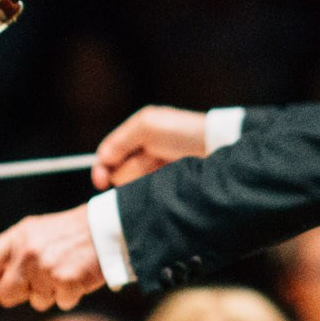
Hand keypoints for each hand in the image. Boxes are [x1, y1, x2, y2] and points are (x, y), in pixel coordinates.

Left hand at [0, 206, 106, 310]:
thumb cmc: (75, 233)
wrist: (109, 227)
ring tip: (67, 272)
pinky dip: (73, 296)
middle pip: (5, 294)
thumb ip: (19, 250)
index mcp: (19, 236)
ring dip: (52, 294)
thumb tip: (1, 279)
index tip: (4, 280)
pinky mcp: (65, 280)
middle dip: (22, 294)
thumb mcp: (40, 230)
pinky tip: (80, 277)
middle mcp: (27, 252)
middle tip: (40, 285)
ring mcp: (45, 267)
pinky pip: (62, 303)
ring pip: (37, 302)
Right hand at [93, 106, 209, 188]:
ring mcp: (154, 172)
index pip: (107, 156)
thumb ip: (121, 140)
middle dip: (130, 171)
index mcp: (136, 136)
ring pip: (132, 185)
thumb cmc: (184, 132)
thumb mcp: (148, 126)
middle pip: (118, 173)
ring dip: (143, 179)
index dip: (101, 169)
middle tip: (151, 163)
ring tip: (165, 170)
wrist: (218, 147)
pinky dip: (151, 190)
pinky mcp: (164, 187)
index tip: (101, 182)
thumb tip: (103, 158)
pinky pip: (145, 194)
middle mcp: (143, 154)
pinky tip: (167, 182)